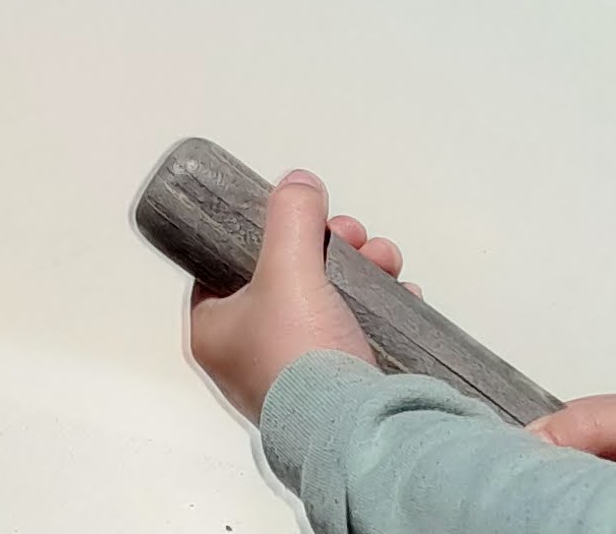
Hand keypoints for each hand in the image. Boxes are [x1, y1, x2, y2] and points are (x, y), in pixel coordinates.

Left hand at [186, 170, 395, 418]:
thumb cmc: (301, 358)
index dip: (267, 234)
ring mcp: (295, 374)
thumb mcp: (287, 269)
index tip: (301, 218)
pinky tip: (400, 292)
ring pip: (326, 302)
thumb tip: (297, 184)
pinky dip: (378, 308)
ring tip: (385, 259)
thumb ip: (290, 218)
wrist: (357, 431)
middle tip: (353, 234)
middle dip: (328, 248)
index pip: (227, 266)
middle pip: (287, 278)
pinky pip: (356, 332)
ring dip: (360, 270)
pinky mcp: (339, 387)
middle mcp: (248, 357)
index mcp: (215, 333)